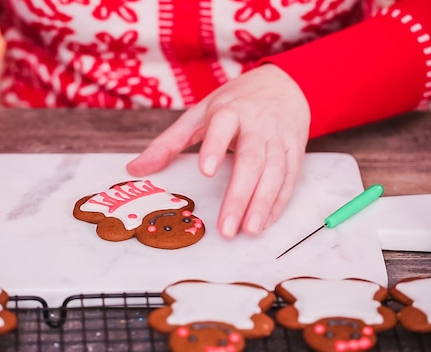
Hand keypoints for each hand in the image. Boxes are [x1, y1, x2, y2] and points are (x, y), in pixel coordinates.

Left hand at [127, 64, 310, 237]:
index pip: (222, 127)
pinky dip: (279, 202)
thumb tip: (134, 169)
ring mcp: (279, 138)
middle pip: (251, 161)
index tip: (206, 170)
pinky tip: (265, 222)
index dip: (216, 147)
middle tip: (227, 228)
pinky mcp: (295, 151)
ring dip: (263, 204)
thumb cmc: (234, 103)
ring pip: (274, 173)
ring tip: (249, 231)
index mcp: (229, 111)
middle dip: (240, 195)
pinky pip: (289, 179)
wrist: (284, 85)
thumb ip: (169, 142)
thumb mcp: (199, 114)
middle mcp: (257, 124)